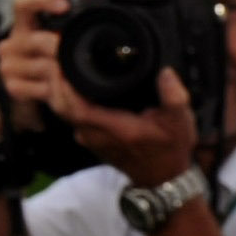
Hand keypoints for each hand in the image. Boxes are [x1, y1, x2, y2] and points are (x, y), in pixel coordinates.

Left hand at [0, 0, 197, 188]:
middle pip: (61, 107)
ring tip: (62, 64)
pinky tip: (71, 81)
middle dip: (55, 82)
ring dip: (58, 89)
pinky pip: (70, 116)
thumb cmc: (170, 149)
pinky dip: (66, 98)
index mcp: (113, 129)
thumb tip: (166, 72)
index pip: (75, 108)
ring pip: (62, 111)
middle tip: (57, 57)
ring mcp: (88, 138)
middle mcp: (94, 135)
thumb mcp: (179, 121)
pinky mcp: (88, 138)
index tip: (61, 64)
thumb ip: (173, 96)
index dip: (63, 87)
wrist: (162, 178)